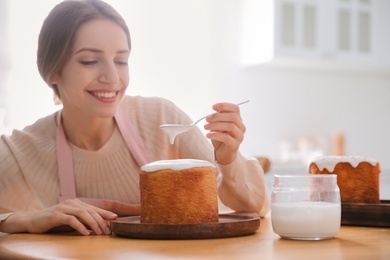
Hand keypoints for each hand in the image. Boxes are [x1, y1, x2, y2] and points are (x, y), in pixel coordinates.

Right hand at [0, 199, 116, 234]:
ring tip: (100, 232)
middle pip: (91, 211)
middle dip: (102, 221)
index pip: (94, 208)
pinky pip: (71, 220)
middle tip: (108, 231)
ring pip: (83, 214)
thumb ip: (81, 221)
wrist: (32, 221)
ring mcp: (63, 208)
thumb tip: (97, 227)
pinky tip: (86, 233)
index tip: (116, 218)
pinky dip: (80, 227)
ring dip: (93, 224)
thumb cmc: (53, 222)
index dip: (105, 213)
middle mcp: (71, 203)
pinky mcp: (56, 215)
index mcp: (76, 203)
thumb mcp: (69, 221)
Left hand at [204, 102, 245, 164]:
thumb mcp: (218, 126)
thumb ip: (217, 119)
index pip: (235, 108)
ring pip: (230, 126)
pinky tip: (208, 135)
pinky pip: (226, 138)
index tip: (213, 107)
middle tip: (207, 119)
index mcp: (238, 120)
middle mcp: (241, 127)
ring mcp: (240, 136)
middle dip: (218, 116)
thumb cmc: (220, 137)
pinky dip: (215, 135)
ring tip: (205, 127)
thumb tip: (211, 115)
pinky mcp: (235, 145)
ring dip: (215, 125)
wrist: (222, 153)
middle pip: (233, 117)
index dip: (225, 105)